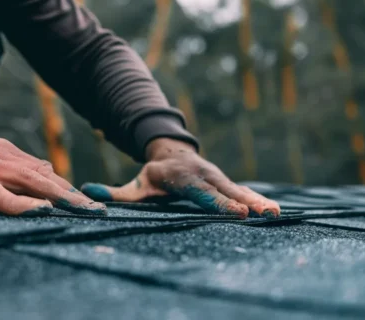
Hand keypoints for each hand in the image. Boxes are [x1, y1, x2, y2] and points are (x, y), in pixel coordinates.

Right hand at [0, 127, 105, 216]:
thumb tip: (38, 177)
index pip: (40, 170)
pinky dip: (20, 203)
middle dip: (72, 194)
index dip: (66, 187)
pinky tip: (39, 211)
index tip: (91, 203)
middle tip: (100, 210)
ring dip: (57, 197)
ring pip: (28, 182)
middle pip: (42, 176)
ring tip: (84, 211)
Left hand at [80, 138, 280, 218]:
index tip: (236, 212)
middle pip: (227, 193)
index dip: (218, 203)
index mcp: (186, 179)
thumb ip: (116, 193)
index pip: (203, 194)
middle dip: (244, 203)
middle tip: (262, 214)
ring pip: (240, 191)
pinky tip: (276, 212)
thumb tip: (88, 192)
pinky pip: (245, 193)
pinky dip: (260, 201)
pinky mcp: (229, 184)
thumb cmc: (154, 175)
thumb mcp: (135, 184)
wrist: (173, 152)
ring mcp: (220, 179)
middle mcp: (206, 177)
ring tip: (276, 214)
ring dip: (258, 202)